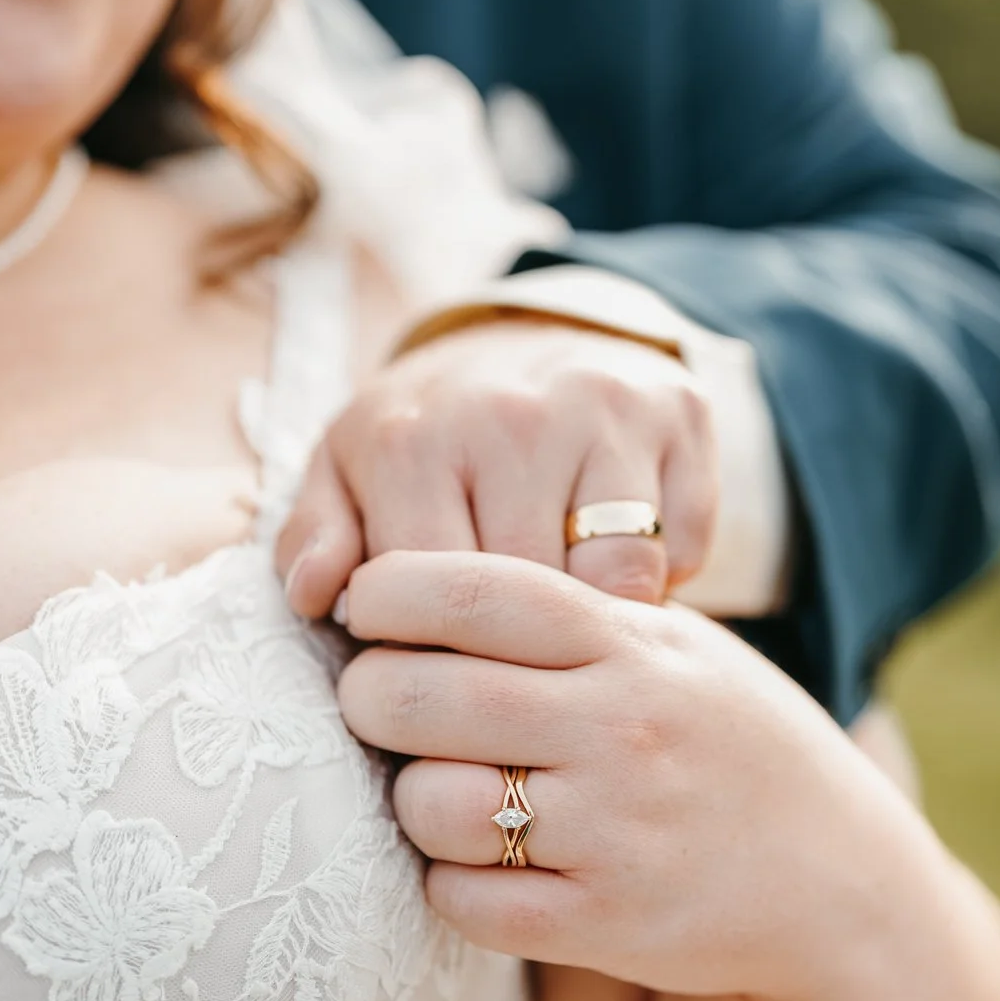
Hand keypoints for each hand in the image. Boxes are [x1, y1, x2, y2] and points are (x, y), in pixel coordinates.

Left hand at [278, 322, 717, 617]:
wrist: (530, 334)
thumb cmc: (430, 429)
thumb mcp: (348, 469)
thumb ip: (314, 535)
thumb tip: (314, 593)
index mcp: (415, 439)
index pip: (434, 600)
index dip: (442, 655)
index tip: (442, 666)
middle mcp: (513, 416)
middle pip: (531, 598)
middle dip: (521, 645)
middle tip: (511, 655)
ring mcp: (606, 411)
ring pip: (619, 581)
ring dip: (598, 616)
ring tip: (567, 616)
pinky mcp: (681, 413)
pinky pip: (685, 548)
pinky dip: (662, 577)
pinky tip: (618, 564)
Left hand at [337, 550, 934, 1000]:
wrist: (842, 879)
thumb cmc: (730, 740)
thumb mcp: (676, 648)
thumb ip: (573, 610)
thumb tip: (423, 578)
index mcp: (629, 641)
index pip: (470, 590)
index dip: (387, 589)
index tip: (364, 606)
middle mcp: (619, 726)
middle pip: (420, 696)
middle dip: (369, 696)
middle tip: (376, 701)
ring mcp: (613, 829)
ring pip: (429, 805)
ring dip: (411, 799)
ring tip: (438, 790)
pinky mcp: (607, 922)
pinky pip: (464, 902)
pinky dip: (449, 884)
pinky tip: (478, 865)